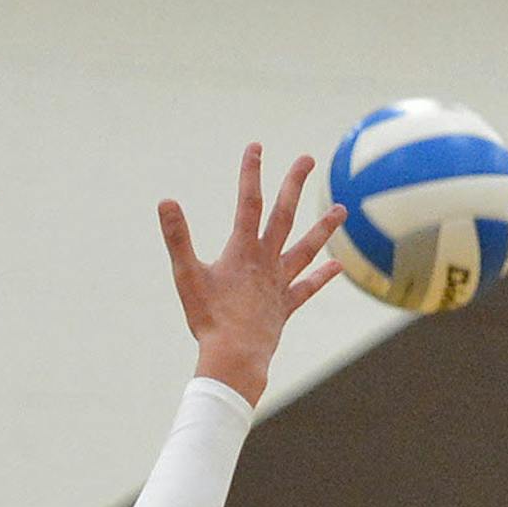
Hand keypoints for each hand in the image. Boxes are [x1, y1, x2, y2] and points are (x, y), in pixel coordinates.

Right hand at [160, 145, 344, 405]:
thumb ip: (177, 237)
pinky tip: (338, 266)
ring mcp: (279, 285)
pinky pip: (307, 288)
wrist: (235, 359)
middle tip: (306, 159)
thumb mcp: (186, 275)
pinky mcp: (284, 307)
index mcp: (242, 251)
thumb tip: (165, 201)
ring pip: (305, 249)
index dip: (251, 173)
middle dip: (294, 185)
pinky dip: (322, 276)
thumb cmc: (208, 320)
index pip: (249, 202)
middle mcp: (266, 262)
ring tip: (341, 209)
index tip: (256, 146)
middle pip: (284, 216)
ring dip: (323, 228)